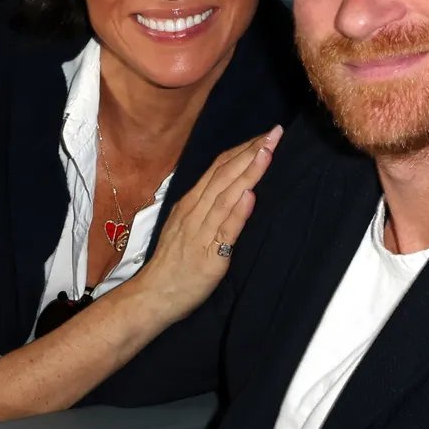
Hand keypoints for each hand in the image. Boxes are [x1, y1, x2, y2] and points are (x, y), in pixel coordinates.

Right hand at [130, 124, 282, 324]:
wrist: (153, 295)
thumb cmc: (174, 263)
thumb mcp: (189, 226)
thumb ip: (209, 207)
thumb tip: (234, 188)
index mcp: (191, 203)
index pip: (219, 168)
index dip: (242, 149)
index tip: (264, 135)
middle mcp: (194, 212)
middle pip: (224, 175)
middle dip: (251, 152)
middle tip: (274, 133)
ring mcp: (200, 232)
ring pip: (226, 196)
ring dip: (248, 173)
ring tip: (266, 152)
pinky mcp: (208, 255)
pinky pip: (224, 230)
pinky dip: (237, 211)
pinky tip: (250, 195)